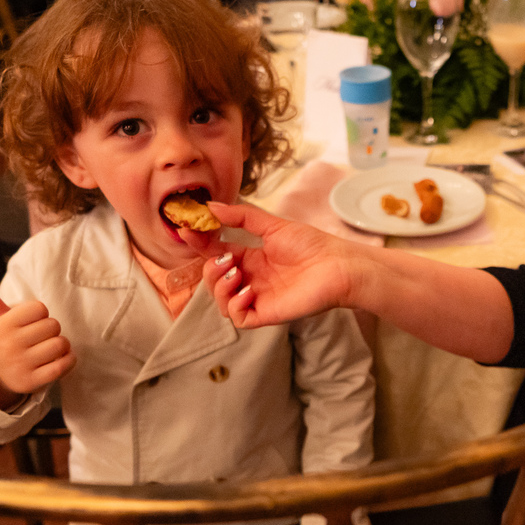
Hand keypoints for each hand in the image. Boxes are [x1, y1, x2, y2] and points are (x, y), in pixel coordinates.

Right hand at [0, 277, 75, 408]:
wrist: (0, 374)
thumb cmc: (5, 336)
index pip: (39, 308)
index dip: (39, 313)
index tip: (28, 320)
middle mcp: (7, 345)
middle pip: (53, 325)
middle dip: (50, 329)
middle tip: (37, 336)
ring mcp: (20, 365)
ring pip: (61, 344)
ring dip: (61, 345)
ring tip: (47, 347)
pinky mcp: (32, 382)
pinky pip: (64, 365)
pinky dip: (68, 359)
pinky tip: (58, 358)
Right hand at [184, 202, 355, 328]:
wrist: (338, 265)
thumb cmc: (312, 245)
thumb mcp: (272, 225)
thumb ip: (241, 217)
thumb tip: (211, 206)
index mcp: (251, 259)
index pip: (215, 254)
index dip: (199, 244)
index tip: (187, 230)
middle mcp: (251, 279)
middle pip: (213, 280)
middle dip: (210, 268)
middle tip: (225, 257)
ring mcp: (258, 298)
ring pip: (220, 301)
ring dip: (219, 286)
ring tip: (236, 273)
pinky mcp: (267, 314)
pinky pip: (238, 318)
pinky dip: (235, 304)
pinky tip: (248, 290)